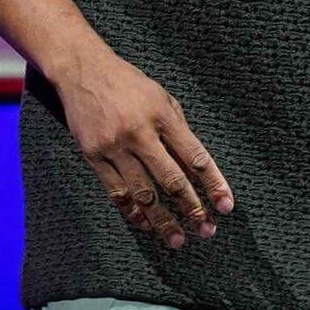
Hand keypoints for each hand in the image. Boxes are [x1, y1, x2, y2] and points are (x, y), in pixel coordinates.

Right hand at [52, 48, 233, 248]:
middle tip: (207, 230)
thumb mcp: (161, 96)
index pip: (195, 156)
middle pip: (172, 179)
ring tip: (178, 239)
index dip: (214, 183)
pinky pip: (116, 191)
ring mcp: (114, 146)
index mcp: (162, 115)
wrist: (83, 70)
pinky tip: (145, 223)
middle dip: (192, 208)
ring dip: (162, 220)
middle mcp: (140, 132)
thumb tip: (195, 167)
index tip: (226, 205)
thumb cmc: (128, 83)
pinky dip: (132, 211)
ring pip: (143, 192)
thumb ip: (179, 129)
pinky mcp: (93, 156)